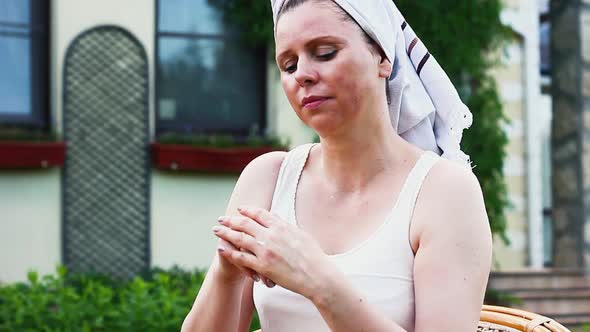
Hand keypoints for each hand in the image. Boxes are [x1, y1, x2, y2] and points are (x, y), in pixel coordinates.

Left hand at [212, 206, 330, 298]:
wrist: (317, 275)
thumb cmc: (313, 256)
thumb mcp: (301, 234)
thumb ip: (286, 225)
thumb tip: (276, 217)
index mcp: (281, 226)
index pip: (260, 213)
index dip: (247, 210)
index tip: (240, 209)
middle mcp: (271, 235)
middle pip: (245, 223)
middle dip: (231, 220)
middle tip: (221, 219)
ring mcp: (265, 250)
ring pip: (240, 238)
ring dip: (225, 233)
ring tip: (216, 230)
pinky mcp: (262, 266)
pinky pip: (241, 258)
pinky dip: (230, 253)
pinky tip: (221, 249)